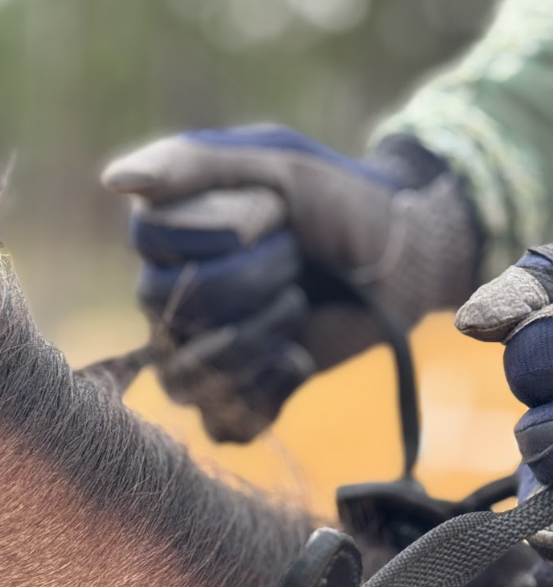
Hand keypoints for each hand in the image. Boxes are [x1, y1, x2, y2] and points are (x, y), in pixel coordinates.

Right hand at [102, 127, 478, 441]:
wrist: (403, 256)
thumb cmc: (343, 201)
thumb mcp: (278, 162)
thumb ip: (196, 162)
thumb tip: (113, 181)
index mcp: (178, 233)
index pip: (151, 245)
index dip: (219, 240)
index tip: (276, 222)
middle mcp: (178, 294)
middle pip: (170, 312)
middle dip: (250, 286)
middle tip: (297, 264)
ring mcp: (209, 348)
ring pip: (186, 378)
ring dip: (254, 342)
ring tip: (297, 313)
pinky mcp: (250, 390)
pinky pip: (223, 424)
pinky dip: (264, 397)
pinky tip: (297, 358)